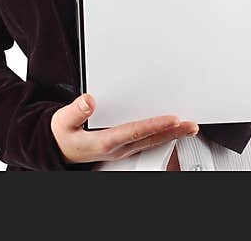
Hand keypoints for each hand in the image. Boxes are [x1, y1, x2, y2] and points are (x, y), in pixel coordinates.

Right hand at [51, 93, 198, 164]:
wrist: (59, 149)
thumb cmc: (62, 134)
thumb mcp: (63, 121)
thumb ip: (76, 110)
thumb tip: (89, 100)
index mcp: (105, 141)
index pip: (136, 131)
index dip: (155, 125)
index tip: (172, 118)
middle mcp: (118, 148)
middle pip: (151, 139)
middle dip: (173, 131)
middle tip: (191, 124)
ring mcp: (122, 149)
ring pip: (152, 142)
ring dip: (171, 134)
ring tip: (188, 127)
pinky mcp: (123, 147)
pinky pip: (147, 142)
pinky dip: (162, 135)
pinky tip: (171, 130)